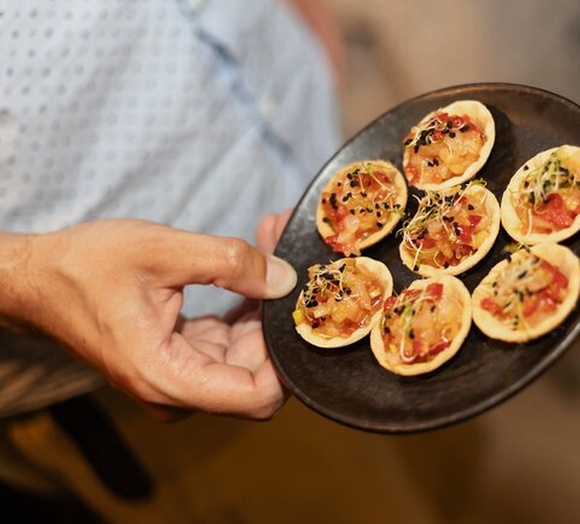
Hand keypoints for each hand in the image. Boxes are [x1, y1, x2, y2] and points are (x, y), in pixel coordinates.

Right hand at [12, 219, 296, 419]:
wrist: (40, 279)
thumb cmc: (85, 267)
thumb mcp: (162, 251)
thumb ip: (230, 263)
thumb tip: (285, 280)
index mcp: (167, 377)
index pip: (257, 397)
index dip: (287, 358)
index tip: (299, 308)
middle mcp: (178, 389)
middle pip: (259, 371)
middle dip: (280, 314)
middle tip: (289, 253)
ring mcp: (182, 376)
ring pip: (249, 352)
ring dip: (266, 301)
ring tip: (272, 240)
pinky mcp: (184, 357)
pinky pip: (231, 339)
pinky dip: (247, 304)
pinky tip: (256, 258)